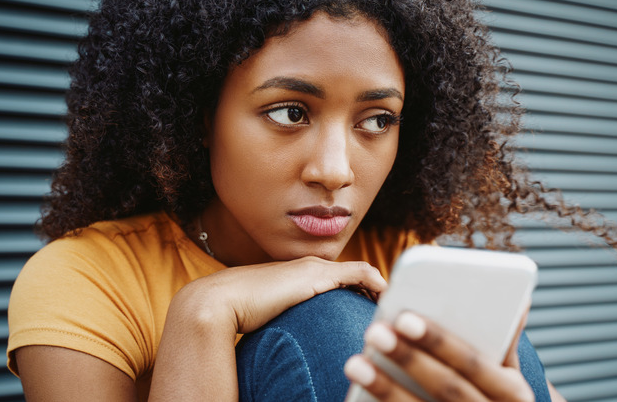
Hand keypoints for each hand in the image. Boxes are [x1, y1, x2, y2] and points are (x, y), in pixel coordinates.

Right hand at [150, 257, 385, 400]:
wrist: (218, 301)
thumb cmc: (239, 315)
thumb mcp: (270, 318)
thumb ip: (288, 324)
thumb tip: (295, 350)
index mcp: (300, 277)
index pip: (340, 280)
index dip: (361, 292)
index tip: (376, 307)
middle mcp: (311, 268)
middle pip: (356, 274)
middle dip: (377, 288)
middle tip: (398, 306)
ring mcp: (314, 269)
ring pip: (361, 272)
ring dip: (380, 287)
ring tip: (397, 304)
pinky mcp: (316, 275)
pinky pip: (359, 274)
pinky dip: (375, 282)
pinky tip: (386, 296)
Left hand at [345, 311, 533, 400]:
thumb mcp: (511, 380)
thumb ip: (504, 343)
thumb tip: (516, 298)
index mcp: (513, 395)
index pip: (474, 365)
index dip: (440, 342)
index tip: (405, 318)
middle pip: (445, 388)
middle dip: (408, 359)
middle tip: (374, 332)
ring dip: (385, 389)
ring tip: (355, 362)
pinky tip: (361, 394)